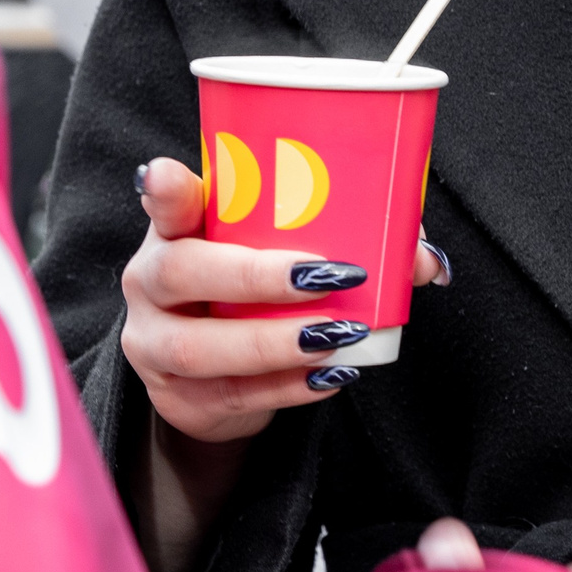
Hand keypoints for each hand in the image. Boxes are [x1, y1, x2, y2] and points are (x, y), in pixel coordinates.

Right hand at [121, 157, 446, 446]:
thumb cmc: (251, 296)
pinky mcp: (177, 396)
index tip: (172, 175)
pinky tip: (328, 375)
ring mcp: (153, 343)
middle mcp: (149, 280)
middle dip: (254, 275)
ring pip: (200, 346)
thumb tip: (422, 259)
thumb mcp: (276, 257)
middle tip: (323, 275)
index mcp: (174, 230)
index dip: (165, 189)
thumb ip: (343, 241)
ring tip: (337, 334)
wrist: (211, 379)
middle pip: (180, 272)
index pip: (161, 199)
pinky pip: (229, 395)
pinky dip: (285, 387)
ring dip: (273, 341)